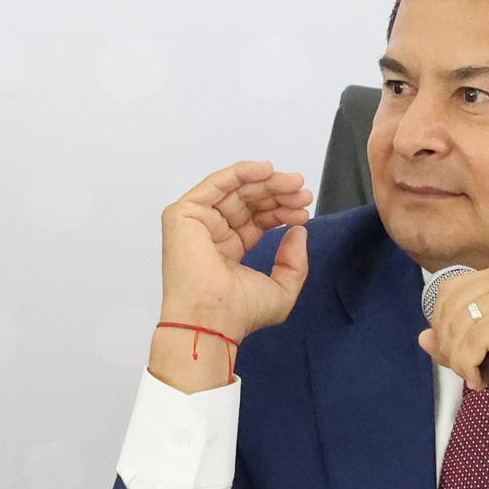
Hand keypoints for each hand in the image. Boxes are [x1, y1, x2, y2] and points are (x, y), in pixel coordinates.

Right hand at [153, 162, 309, 386]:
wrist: (214, 319)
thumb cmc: (239, 313)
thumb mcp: (282, 289)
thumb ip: (294, 262)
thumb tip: (297, 231)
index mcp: (229, 250)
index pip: (257, 219)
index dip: (280, 210)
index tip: (304, 208)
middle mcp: (212, 234)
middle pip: (248, 201)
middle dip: (278, 193)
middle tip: (303, 192)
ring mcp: (197, 223)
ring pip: (235, 190)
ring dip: (266, 182)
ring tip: (293, 183)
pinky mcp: (184, 214)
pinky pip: (215, 184)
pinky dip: (240, 172)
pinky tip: (266, 170)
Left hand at [416, 258, 488, 444]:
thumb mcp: (487, 349)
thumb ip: (456, 340)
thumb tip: (424, 336)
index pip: (449, 290)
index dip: (442, 326)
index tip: (456, 355)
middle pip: (451, 305)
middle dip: (449, 345)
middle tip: (467, 371)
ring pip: (461, 322)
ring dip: (459, 357)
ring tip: (475, 375)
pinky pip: (476, 337)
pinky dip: (470, 363)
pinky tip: (481, 378)